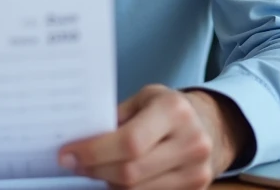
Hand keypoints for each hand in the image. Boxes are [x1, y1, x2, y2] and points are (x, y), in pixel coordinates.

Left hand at [58, 85, 250, 188]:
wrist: (211, 123)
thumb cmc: (169, 107)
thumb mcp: (144, 98)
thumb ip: (117, 119)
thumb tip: (80, 141)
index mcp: (174, 110)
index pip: (129, 142)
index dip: (94, 153)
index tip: (67, 155)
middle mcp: (192, 142)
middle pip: (132, 172)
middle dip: (96, 170)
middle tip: (74, 165)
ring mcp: (198, 170)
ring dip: (109, 183)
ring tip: (94, 169)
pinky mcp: (198, 188)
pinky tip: (114, 178)